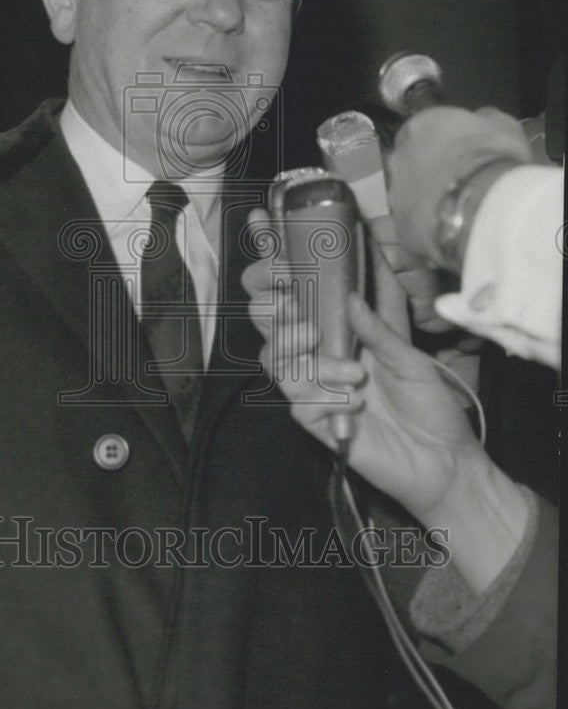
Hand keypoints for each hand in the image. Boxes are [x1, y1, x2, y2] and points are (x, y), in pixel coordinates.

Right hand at [242, 210, 528, 590]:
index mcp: (339, 327)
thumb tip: (350, 292)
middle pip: (267, 320)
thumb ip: (378, 323)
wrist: (441, 459)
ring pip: (274, 357)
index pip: (297, 291)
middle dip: (272, 307)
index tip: (274, 249)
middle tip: (295, 307)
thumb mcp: (410, 353)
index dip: (275, 269)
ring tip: (347, 368)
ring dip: (304, 354)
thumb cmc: (429, 402)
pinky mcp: (313, 420)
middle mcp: (318, 352)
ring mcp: (311, 385)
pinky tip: (356, 403)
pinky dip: (324, 396)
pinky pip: (297, 399)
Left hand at [386, 106, 530, 263]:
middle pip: (410, 161)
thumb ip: (484, 120)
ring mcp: (395, 192)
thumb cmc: (494, 158)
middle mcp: (399, 156)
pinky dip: (425, 225)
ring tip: (453, 210)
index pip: (422, 129)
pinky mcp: (399, 225)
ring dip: (424, 198)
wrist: (482, 206)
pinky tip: (446, 230)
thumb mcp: (503, 126)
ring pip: (407, 193)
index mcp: (420, 125)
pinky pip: (411, 223)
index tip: (458, 153)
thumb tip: (480, 119)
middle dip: (428, 170)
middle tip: (455, 182)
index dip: (441, 142)